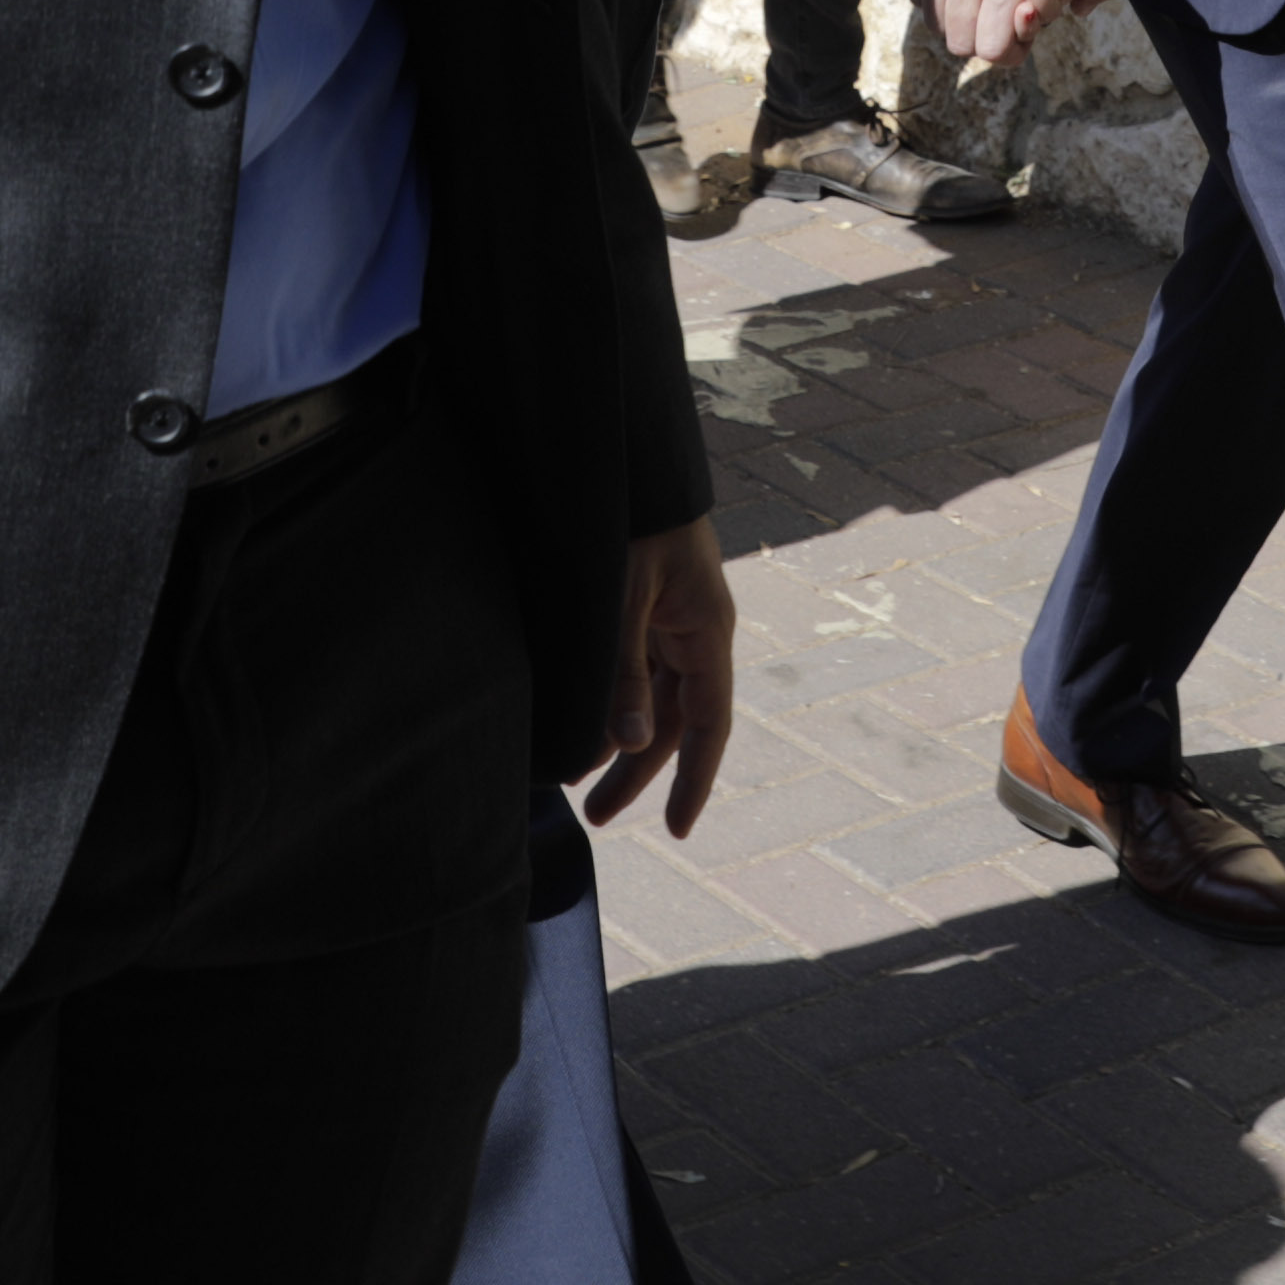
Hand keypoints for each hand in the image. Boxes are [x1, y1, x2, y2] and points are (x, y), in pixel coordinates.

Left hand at [581, 517, 735, 837]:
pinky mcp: (643, 606)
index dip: (693, 779)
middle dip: (637, 772)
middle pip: (672, 721)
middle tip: (597, 817)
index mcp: (707, 634)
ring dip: (617, 740)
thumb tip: (627, 744)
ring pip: (648, 698)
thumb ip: (624, 671)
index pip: (708, 726)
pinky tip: (577, 724)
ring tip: (578, 784)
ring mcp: (669, 620)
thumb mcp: (624, 596)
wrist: (630, 455)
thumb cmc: (634, 518)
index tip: (677, 830)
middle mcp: (695, 634)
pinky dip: (607, 702)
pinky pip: (631, 668)